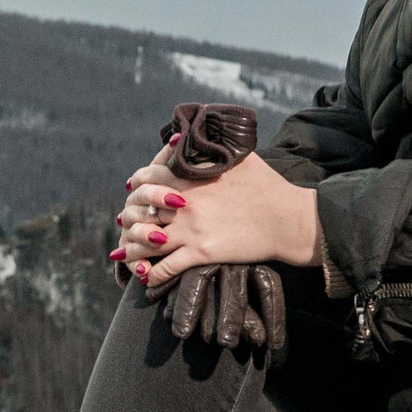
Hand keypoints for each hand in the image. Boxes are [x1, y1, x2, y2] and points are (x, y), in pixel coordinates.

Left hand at [114, 151, 317, 289]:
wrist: (288, 219)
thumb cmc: (267, 186)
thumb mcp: (239, 157)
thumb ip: (214, 147)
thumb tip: (202, 133)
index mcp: (190, 177)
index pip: (148, 177)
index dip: (136, 183)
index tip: (131, 187)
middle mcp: (184, 202)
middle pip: (141, 210)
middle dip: (129, 218)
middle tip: (124, 224)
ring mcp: (191, 229)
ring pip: (146, 241)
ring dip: (132, 249)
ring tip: (123, 255)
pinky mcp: (201, 253)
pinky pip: (166, 267)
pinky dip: (151, 274)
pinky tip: (145, 278)